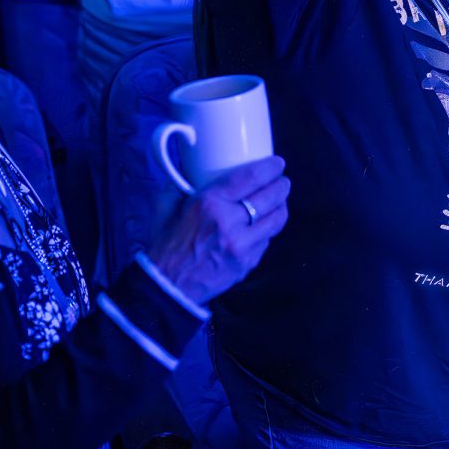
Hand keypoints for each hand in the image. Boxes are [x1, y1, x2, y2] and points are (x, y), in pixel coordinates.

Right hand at [149, 155, 289, 303]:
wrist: (167, 287)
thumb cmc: (166, 243)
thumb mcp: (166, 205)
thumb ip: (180, 181)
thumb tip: (189, 162)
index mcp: (209, 202)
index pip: (251, 177)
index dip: (270, 167)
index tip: (277, 163)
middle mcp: (228, 222)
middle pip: (270, 197)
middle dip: (281, 185)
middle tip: (282, 180)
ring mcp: (240, 245)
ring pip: (276, 219)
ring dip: (281, 205)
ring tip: (280, 199)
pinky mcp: (247, 263)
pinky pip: (267, 240)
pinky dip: (269, 228)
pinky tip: (265, 223)